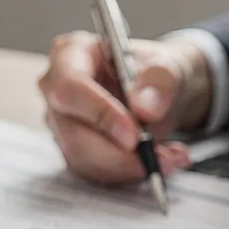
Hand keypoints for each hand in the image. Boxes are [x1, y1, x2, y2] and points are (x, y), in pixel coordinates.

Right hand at [39, 32, 211, 183]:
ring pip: (85, 161)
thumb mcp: (170, 66)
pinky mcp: (74, 151)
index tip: (134, 136)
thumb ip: (160, 81)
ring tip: (171, 157)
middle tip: (163, 157)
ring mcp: (62, 125)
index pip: (72, 88)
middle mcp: (56, 90)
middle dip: (121, 155)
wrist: (161, 94)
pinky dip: (130, 174)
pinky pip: (96, 173)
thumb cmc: (155, 73)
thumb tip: (144, 107)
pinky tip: (159, 161)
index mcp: (71, 54)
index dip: (101, 115)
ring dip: (131, 167)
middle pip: (74, 134)